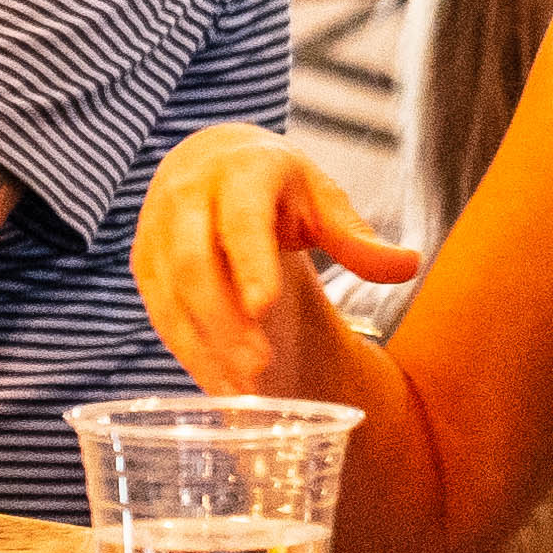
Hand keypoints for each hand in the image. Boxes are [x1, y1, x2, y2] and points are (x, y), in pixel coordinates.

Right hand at [132, 124, 420, 392]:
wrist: (214, 161)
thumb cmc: (278, 185)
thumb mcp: (322, 198)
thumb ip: (356, 237)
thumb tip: (409, 265)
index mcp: (241, 172)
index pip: (241, 220)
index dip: (250, 263)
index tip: (265, 307)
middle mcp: (187, 197)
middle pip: (194, 263)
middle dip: (225, 320)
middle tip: (262, 367)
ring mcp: (157, 232)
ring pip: (171, 295)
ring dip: (205, 345)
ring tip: (246, 390)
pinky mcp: (143, 264)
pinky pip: (160, 314)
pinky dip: (190, 353)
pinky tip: (223, 386)